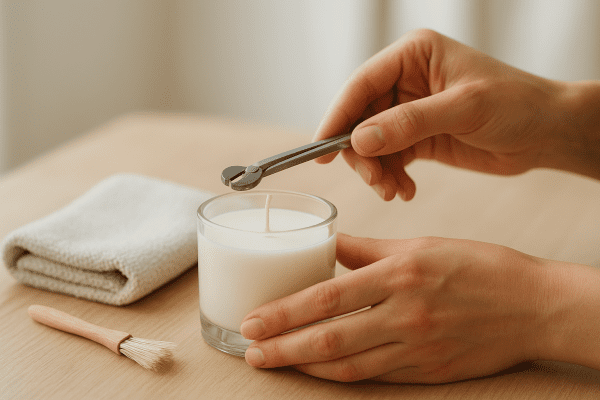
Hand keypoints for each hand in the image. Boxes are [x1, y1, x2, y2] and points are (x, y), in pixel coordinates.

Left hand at [240, 233, 562, 382]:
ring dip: (305, 367)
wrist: (533, 305)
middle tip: (249, 350)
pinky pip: (375, 377)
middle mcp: (404, 314)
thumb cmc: (478, 266)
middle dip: (282, 347)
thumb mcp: (421, 245)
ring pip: (348, 365)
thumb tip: (328, 245)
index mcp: (400, 274)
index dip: (284, 312)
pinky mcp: (428, 372)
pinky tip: (320, 373)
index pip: (328, 297)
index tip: (253, 319)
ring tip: (274, 362)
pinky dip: (342, 376)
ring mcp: (417, 348)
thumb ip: (368, 250)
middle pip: (329, 338)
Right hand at [312, 29, 588, 200]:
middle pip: (360, 117)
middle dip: (362, 153)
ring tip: (393, 192)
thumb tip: (359, 139)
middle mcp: (406, 80)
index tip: (322, 149)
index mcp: (414, 56)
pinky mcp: (417, 137)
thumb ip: (409, 123)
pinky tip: (405, 191)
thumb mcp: (463, 109)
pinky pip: (388, 159)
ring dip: (376, 171)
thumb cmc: (517, 104)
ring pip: (370, 143)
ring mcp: (409, 111)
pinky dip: (390, 178)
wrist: (546, 133)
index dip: (337, 116)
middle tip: (375, 181)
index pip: (362, 84)